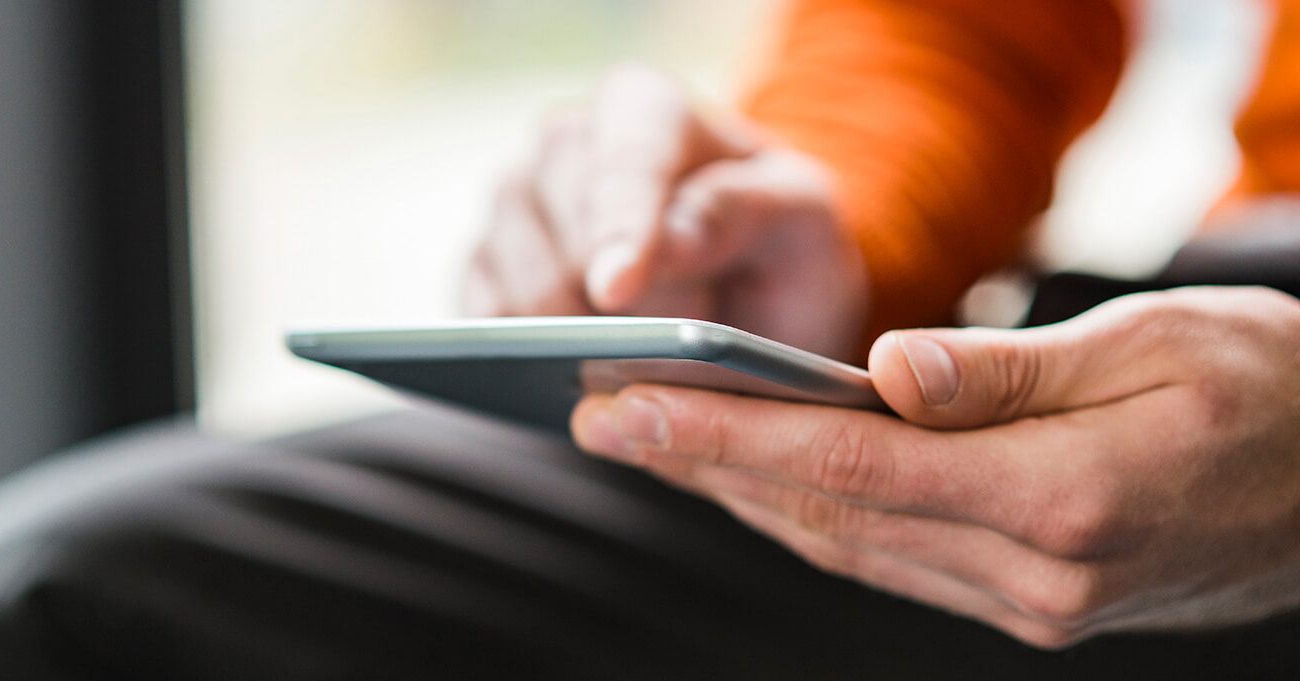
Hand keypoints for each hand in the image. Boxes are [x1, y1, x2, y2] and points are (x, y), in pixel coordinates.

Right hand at [463, 65, 868, 360]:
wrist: (753, 297)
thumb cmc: (780, 247)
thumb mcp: (803, 222)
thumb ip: (747, 211)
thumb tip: (670, 236)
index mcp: (644, 108)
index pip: (623, 159)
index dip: (619, 225)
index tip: (616, 291)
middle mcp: (566, 143)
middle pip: (554, 221)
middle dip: (604, 294)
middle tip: (660, 333)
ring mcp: (516, 203)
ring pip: (511, 274)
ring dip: (566, 328)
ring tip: (628, 348)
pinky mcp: (486, 267)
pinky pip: (482, 316)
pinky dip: (523, 351)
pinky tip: (567, 365)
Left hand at [571, 285, 1299, 647]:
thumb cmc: (1271, 388)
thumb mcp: (1163, 342)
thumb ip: (1012, 371)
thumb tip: (889, 372)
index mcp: (1066, 499)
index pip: (849, 464)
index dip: (724, 435)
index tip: (624, 405)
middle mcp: (1035, 572)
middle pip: (826, 512)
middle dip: (700, 464)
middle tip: (600, 417)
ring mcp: (1030, 603)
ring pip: (846, 544)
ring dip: (739, 495)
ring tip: (651, 443)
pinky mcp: (1030, 605)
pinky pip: (890, 560)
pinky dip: (810, 517)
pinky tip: (755, 483)